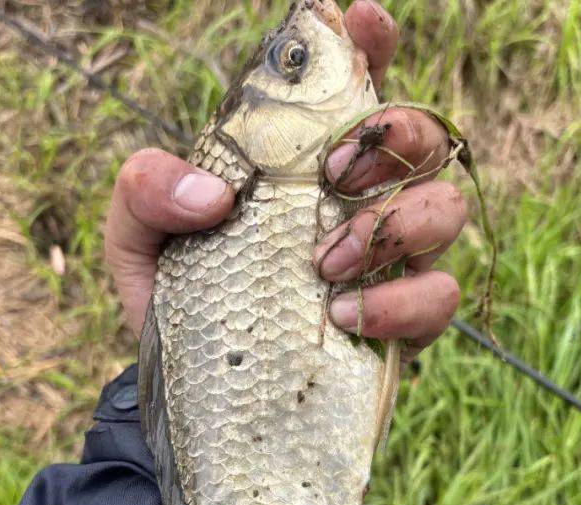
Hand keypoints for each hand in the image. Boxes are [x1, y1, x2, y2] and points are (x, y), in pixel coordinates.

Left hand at [106, 0, 464, 358]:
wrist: (193, 391)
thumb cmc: (174, 297)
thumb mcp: (134, 237)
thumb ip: (146, 190)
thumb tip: (212, 194)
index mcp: (303, 161)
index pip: (356, 85)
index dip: (372, 45)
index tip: (367, 21)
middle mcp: (359, 201)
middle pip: (423, 139)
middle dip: (395, 137)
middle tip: (333, 173)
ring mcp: (391, 261)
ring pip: (446, 211)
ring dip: (396, 225)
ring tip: (324, 263)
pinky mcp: (404, 325)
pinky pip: (440, 297)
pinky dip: (401, 302)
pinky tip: (344, 317)